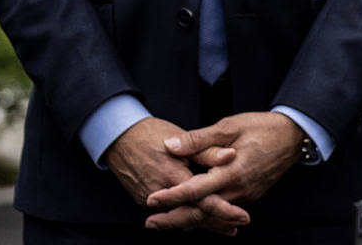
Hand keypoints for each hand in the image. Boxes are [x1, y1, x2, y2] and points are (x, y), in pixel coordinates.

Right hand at [104, 117, 249, 233]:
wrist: (119, 138)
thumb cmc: (151, 134)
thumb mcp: (182, 139)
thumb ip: (207, 151)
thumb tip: (230, 155)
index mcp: (174, 178)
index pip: (203, 201)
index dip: (224, 210)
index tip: (241, 215)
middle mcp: (161, 195)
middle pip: (193, 216)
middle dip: (216, 223)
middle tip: (237, 224)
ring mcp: (150, 200)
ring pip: (181, 216)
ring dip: (203, 222)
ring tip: (225, 226)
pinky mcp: (145, 200)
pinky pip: (170, 212)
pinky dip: (186, 216)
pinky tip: (199, 218)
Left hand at [143, 111, 306, 230]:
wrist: (295, 136)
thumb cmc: (263, 127)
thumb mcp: (230, 126)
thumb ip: (199, 139)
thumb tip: (171, 146)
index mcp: (231, 172)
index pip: (195, 191)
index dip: (171, 197)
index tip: (151, 200)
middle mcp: (238, 190)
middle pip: (201, 212)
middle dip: (174, 220)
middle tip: (150, 223)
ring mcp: (246, 196)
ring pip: (212, 214)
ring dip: (188, 219)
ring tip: (165, 222)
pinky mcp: (250, 195)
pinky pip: (224, 211)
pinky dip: (206, 215)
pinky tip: (193, 216)